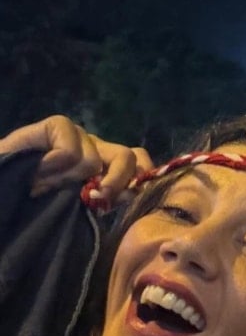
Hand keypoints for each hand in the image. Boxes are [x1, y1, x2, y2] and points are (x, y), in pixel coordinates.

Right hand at [0, 115, 153, 206]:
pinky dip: (55, 166)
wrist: (4, 188)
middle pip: (128, 156)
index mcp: (104, 169)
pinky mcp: (56, 127)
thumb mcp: (74, 208)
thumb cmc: (32, 203)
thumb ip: (102, 201)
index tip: (128, 200)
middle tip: (96, 200)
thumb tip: (132, 196)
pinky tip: (38, 174)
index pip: (139, 163)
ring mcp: (76, 137)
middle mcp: (94, 150)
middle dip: (117, 182)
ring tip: (46, 188)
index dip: (140, 179)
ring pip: (94, 160)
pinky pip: (69, 149)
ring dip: (70, 181)